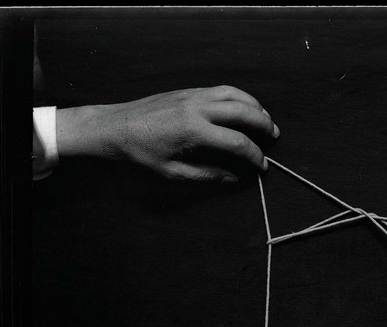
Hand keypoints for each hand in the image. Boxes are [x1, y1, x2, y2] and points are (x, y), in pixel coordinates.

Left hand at [57, 85, 279, 182]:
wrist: (112, 128)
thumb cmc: (139, 154)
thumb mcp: (172, 173)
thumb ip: (207, 175)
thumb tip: (235, 178)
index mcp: (193, 131)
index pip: (236, 142)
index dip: (254, 156)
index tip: (262, 166)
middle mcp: (196, 108)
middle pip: (242, 111)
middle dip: (263, 124)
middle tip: (275, 136)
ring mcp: (192, 95)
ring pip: (233, 94)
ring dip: (254, 105)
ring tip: (265, 119)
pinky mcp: (187, 91)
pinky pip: (220, 90)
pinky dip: (238, 97)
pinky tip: (243, 108)